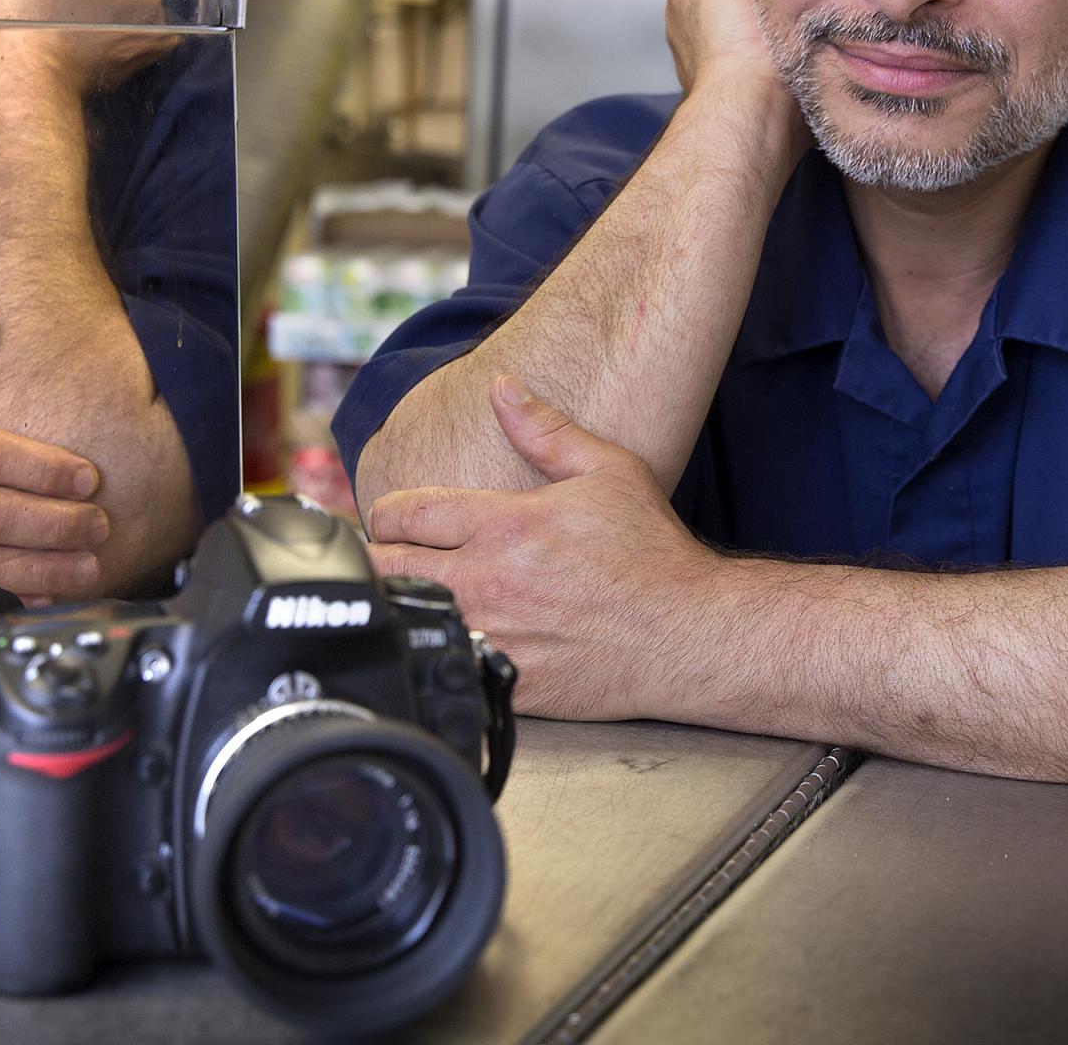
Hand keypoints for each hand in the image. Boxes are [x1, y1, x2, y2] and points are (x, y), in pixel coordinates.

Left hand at [364, 376, 726, 720]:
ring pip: (407, 618)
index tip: (395, 518)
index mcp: (507, 524)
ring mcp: (497, 635)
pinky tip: (453, 639)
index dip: (386, 512)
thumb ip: (545, 428)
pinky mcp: (508, 682)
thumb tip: (502, 386)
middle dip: (379, 556)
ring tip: (417, 595)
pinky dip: (439, 649)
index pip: (403, 511)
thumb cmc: (652, 553)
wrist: (688, 633)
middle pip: (386, 566)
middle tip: (393, 556)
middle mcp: (492, 580)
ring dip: (404, 603)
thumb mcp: (608, 470)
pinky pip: (445, 665)